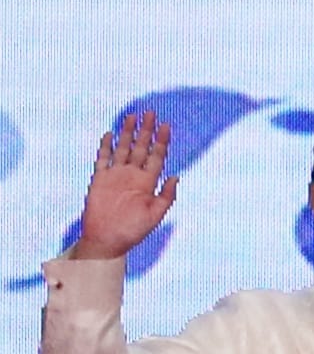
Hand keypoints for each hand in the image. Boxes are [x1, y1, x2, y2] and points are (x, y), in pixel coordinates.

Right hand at [68, 116, 175, 261]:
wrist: (107, 240)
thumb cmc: (132, 231)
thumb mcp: (155, 215)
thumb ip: (166, 196)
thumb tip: (175, 176)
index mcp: (148, 182)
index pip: (157, 156)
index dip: (162, 141)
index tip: (166, 125)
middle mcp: (133, 175)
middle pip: (141, 147)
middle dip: (146, 131)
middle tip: (151, 113)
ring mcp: (115, 176)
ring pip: (123, 149)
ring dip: (127, 133)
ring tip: (132, 116)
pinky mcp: (99, 180)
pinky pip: (102, 160)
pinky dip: (105, 147)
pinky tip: (109, 134)